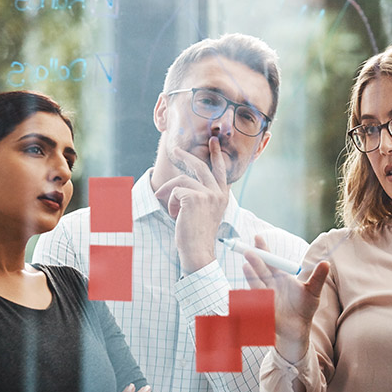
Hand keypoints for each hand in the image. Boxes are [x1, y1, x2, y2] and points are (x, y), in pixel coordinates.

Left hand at [153, 136, 230, 273]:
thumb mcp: (204, 212)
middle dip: (185, 157)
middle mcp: (218, 193)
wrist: (198, 251)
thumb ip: (201, 195)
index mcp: (222, 196)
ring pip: (181, 181)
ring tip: (171, 210)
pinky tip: (174, 215)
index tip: (213, 141)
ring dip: (169, 194)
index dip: (216, 154)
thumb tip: (184, 180)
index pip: (220, 170)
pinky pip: (175, 192)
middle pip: (199, 166)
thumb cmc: (197, 234)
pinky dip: (170, 203)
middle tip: (175, 150)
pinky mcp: (194, 198)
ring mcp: (208, 194)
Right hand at [242, 236, 329, 362]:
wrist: (298, 328)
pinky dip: (252, 294)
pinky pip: (256, 300)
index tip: (257, 237)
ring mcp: (265, 295)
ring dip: (251, 275)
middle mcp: (270, 284)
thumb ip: (318, 277)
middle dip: (255, 260)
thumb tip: (326, 262)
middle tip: (249, 251)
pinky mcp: (263, 308)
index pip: (271, 260)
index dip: (264, 249)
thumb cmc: (305, 307)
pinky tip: (250, 289)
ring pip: (256, 282)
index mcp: (280, 276)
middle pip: (261, 269)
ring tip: (246, 265)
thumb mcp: (313, 291)